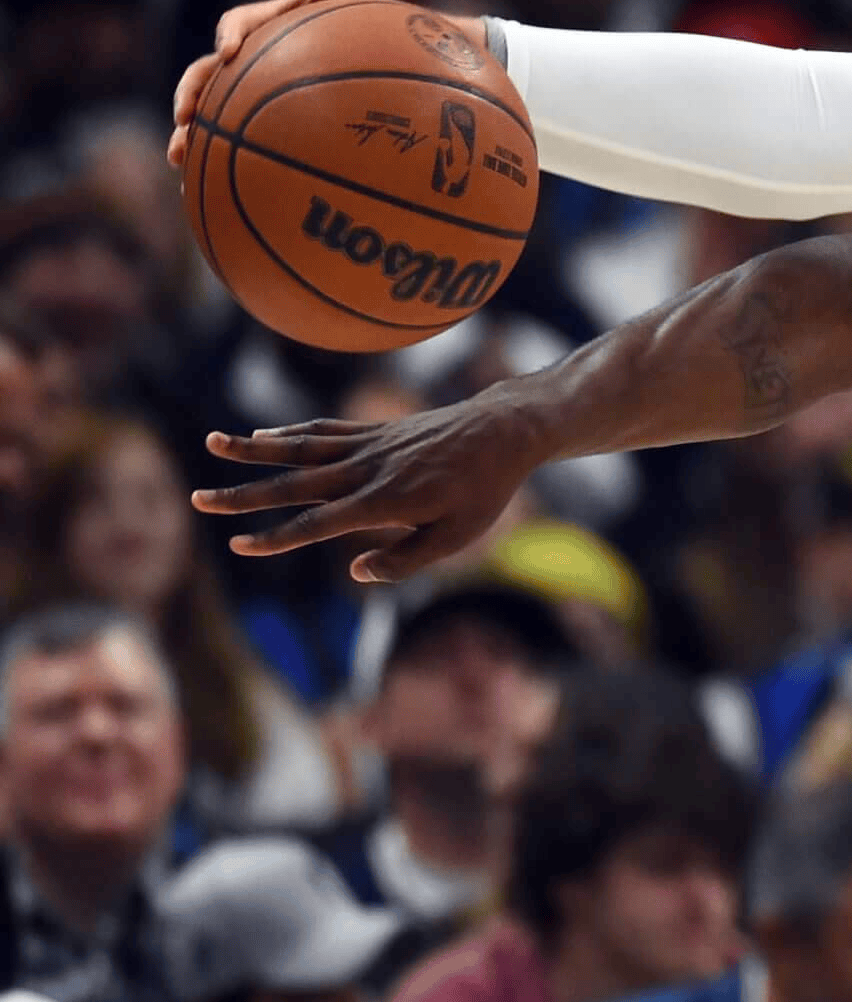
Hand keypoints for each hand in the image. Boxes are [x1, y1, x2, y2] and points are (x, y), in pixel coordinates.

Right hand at [168, 0, 382, 167]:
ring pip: (208, 114)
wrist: (375, 63)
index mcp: (264, 25)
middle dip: (189, 93)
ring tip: (178, 160)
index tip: (230, 52)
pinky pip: (233, 144)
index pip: (236, 23)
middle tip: (184, 117)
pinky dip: (217, 165)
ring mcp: (248, 93)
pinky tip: (208, 194)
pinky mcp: (257, 123)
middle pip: (205, 74)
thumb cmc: (365, 25)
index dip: (228, 35)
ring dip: (188, 135)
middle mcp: (247, 59)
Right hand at [190, 393, 547, 582]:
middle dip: (243, 493)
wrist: (504, 432)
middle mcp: (368, 469)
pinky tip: (261, 433)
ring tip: (210, 444)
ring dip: (254, 448)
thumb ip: (406, 560)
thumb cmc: (484, 491)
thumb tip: (354, 572)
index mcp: (384, 501)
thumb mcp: (458, 537)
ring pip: (300, 447)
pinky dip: (289, 432)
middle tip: (197, 499)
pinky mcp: (375, 430)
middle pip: (294, 483)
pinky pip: (324, 431)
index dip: (277, 537)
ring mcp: (369, 445)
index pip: (319, 523)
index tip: (238, 545)